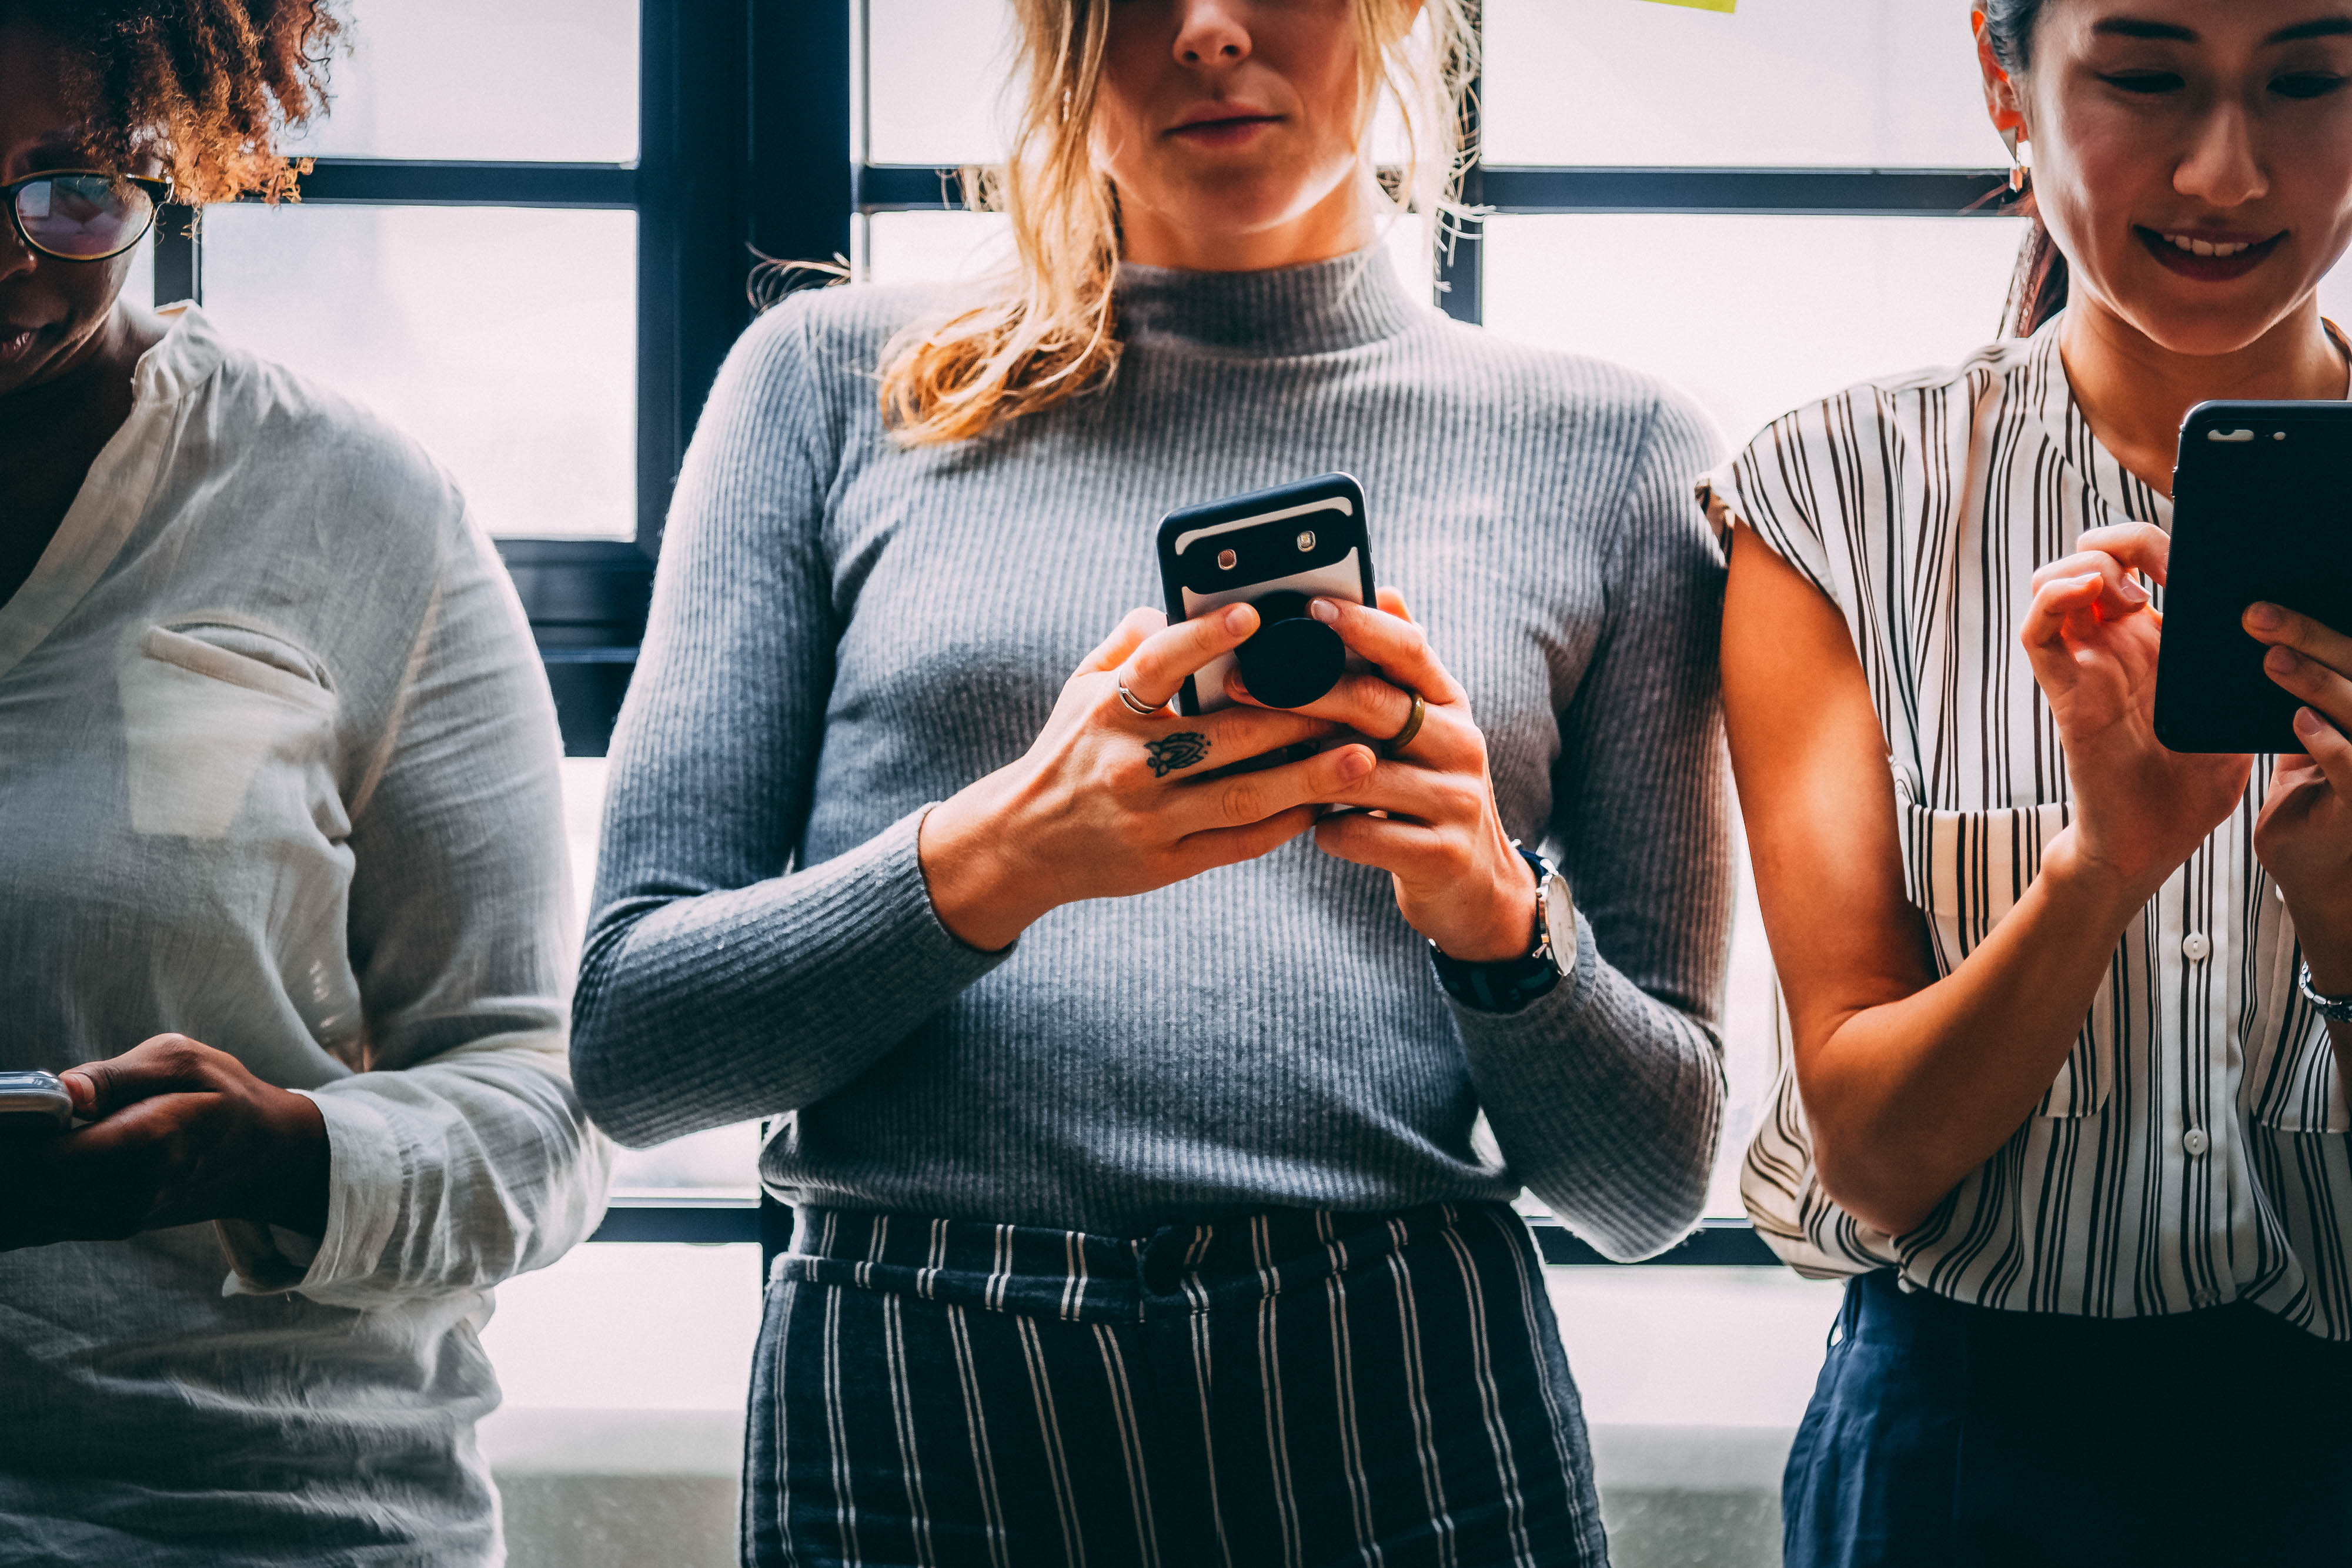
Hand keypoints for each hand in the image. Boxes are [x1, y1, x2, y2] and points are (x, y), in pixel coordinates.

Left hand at [0, 1035, 329, 1251]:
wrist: (268, 1156)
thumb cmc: (223, 1097)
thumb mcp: (183, 1060)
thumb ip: (115, 1073)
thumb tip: (59, 1091)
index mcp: (152, 1140)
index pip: (50, 1157)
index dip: (13, 1139)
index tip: (7, 1117)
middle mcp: (133, 1191)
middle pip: (29, 1189)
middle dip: (7, 1159)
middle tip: (8, 1125)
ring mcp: (120, 1217)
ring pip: (29, 1211)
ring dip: (11, 1182)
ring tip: (13, 1143)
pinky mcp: (109, 1227)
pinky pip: (40, 1223)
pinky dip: (19, 1203)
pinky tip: (17, 1176)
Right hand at [919, 603, 1373, 949]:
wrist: (1024, 843)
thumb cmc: (1069, 751)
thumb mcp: (1082, 688)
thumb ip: (1129, 644)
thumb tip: (1175, 602)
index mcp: (1107, 710)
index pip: (1156, 665)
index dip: (1204, 638)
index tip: (1254, 614)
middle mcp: (1127, 764)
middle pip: (1223, 737)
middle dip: (1295, 717)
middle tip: (1354, 694)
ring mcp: (1149, 819)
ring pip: (1242, 797)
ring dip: (1307, 777)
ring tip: (1361, 756)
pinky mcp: (1167, 863)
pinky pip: (1238, 844)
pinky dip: (1285, 824)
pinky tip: (1324, 804)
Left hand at [1230, 588, 1536, 962]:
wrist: (1476, 884)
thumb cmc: (1426, 790)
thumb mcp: (1427, 727)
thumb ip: (1401, 670)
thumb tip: (1383, 591)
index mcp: (1452, 704)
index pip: (1410, 651)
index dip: (1361, 626)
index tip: (1310, 606)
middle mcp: (1462, 745)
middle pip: (1378, 706)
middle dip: (1303, 692)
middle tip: (1239, 683)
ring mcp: (1456, 802)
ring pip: (1364, 775)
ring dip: (1304, 768)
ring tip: (1253, 761)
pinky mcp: (1441, 855)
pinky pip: (1365, 837)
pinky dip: (1329, 831)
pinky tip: (1310, 826)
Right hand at [2020, 524, 2250, 897]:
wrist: (2151, 844)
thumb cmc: (2191, 790)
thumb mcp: (2232, 713)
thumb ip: (2238, 670)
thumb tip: (2266, 619)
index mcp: (2155, 643)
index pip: (2138, 564)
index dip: (2157, 543)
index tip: (2194, 557)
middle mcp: (2112, 645)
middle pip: (2091, 559)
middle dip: (2121, 542)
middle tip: (2162, 570)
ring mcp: (2084, 664)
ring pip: (2055, 581)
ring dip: (2089, 566)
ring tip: (2129, 593)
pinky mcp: (2064, 689)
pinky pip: (2037, 630)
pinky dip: (2053, 597)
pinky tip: (2088, 592)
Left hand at [2243, 602, 2351, 989]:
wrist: (2321, 883)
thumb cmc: (2314, 810)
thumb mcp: (2308, 743)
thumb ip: (2303, 699)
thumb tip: (2263, 641)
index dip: (2328, 620)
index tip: (2282, 590)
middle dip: (2314, 636)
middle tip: (2257, 614)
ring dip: (2319, 681)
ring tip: (2271, 659)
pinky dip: (2328, 740)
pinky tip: (2297, 721)